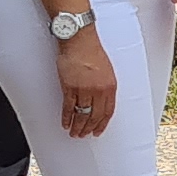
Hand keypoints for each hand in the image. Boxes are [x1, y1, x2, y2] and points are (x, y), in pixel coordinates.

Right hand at [54, 22, 117, 138]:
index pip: (108, 112)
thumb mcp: (107, 70)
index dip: (102, 124)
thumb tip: (100, 101)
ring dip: (77, 126)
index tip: (98, 131)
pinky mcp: (69, 88)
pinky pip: (68, 108)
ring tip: (74, 133)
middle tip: (84, 135)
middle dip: (89, 128)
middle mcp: (99, 91)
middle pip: (94, 116)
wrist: (79, 40)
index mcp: (110, 86)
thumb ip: (105, 86)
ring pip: (81, 115)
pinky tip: (65, 124)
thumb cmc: (92, 51)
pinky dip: (66, 118)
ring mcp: (84, 90)